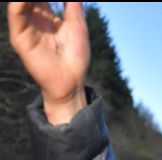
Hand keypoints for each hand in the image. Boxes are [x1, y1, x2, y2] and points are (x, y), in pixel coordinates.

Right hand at [8, 2, 89, 124]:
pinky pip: (16, 14)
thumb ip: (72, 4)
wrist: (72, 81)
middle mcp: (33, 18)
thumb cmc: (75, 56)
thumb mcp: (76, 25)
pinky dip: (21, 2)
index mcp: (45, 14)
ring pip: (21, 1)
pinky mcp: (20, 37)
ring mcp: (25, 26)